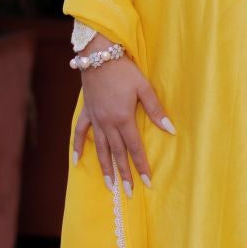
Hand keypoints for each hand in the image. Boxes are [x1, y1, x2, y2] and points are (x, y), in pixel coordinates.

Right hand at [73, 35, 174, 195]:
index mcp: (123, 118)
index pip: (134, 147)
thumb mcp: (144, 88)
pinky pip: (80, 133)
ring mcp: (95, 119)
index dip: (141, 165)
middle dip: (124, 173)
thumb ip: (156, 110)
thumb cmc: (124, 70)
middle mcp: (108, 123)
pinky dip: (77, 147)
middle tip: (127, 192)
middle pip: (117, 153)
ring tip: (109, 185)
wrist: (98, 54)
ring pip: (100, 148)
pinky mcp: (86, 112)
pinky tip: (76, 161)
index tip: (146, 182)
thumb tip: (170, 129)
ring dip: (104, 167)